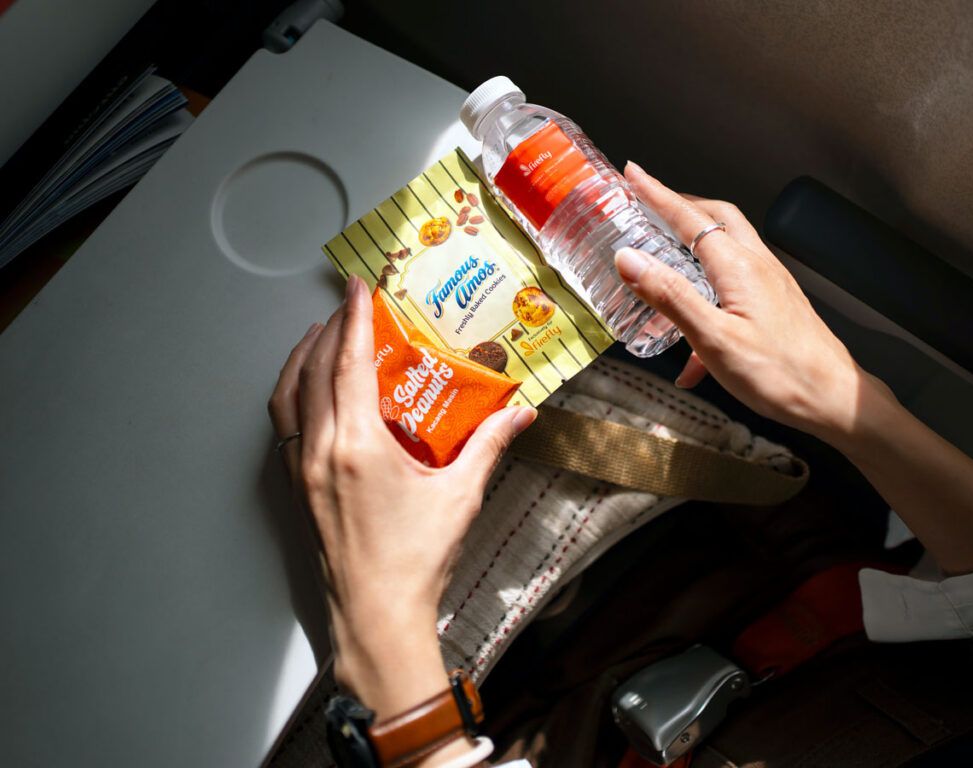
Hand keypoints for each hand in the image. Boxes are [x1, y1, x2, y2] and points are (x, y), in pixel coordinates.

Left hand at [268, 276, 535, 715]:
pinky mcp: (298, 488)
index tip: (356, 287)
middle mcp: (321, 450)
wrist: (376, 616)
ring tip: (322, 337)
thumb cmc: (416, 560)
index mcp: (358, 445)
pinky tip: (312, 391)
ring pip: (289, 395)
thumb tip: (522, 413)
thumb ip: (489, 445)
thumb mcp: (460, 495)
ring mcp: (303, 469)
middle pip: (314, 370)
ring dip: (303, 358)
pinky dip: (294, 392)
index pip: (350, 364)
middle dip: (330, 329)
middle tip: (349, 305)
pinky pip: (286, 424)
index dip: (354, 319)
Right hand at [616, 162, 873, 445]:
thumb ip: (670, 296)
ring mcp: (770, 284)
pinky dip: (707, 298)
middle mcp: (757, 266)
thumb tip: (629, 259)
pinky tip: (691, 356)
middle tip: (650, 203)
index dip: (657, 195)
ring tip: (664, 258)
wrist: (835, 401)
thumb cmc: (779, 374)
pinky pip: (735, 285)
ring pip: (727, 248)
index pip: (688, 218)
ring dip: (694, 244)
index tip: (633, 174)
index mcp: (738, 267)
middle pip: (716, 219)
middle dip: (680, 206)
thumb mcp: (713, 338)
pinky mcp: (776, 305)